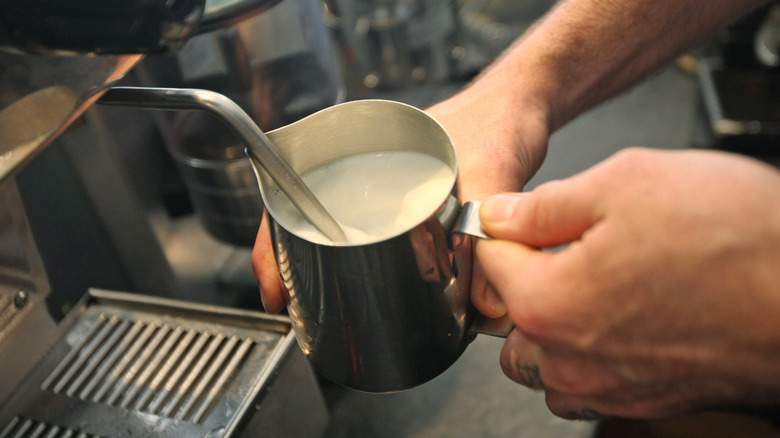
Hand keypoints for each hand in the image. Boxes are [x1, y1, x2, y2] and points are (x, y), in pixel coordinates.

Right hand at [253, 81, 550, 314]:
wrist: (525, 102)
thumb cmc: (499, 115)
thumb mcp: (492, 168)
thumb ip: (488, 230)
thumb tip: (482, 298)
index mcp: (367, 151)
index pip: (296, 195)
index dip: (275, 245)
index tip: (275, 286)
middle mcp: (370, 171)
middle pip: (311, 222)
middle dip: (297, 265)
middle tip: (294, 306)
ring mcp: (391, 189)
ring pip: (344, 235)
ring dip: (330, 267)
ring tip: (324, 306)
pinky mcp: (417, 204)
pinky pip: (381, 240)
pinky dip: (373, 264)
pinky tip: (380, 286)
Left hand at [476, 148, 779, 418]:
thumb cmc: (736, 240)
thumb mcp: (626, 183)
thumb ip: (545, 205)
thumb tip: (500, 216)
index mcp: (548, 302)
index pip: (489, 261)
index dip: (506, 228)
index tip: (523, 217)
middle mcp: (568, 359)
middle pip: (508, 317)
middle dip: (525, 278)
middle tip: (568, 246)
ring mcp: (606, 388)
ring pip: (541, 359)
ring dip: (551, 323)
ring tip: (597, 282)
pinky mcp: (643, 400)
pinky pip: (584, 383)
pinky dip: (586, 354)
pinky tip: (623, 316)